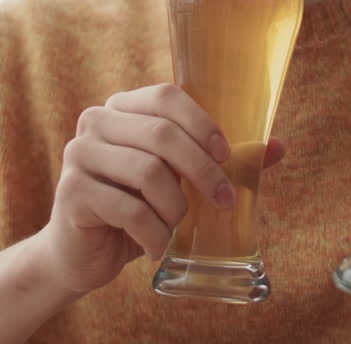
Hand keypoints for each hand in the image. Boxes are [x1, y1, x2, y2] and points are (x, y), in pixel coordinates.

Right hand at [33, 83, 285, 293]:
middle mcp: (96, 121)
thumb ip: (221, 161)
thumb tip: (279, 147)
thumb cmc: (137, 209)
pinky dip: (153, 234)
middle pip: (162, 134)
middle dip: (203, 171)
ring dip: (175, 208)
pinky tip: (155, 247)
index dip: (202, 123)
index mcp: (123, 107)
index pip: (167, 96)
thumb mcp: (180, 182)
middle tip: (223, 202)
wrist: (83, 254)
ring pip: (148, 172)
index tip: (227, 156)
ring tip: (175, 228)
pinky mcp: (71, 192)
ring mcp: (79, 154)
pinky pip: (129, 209)